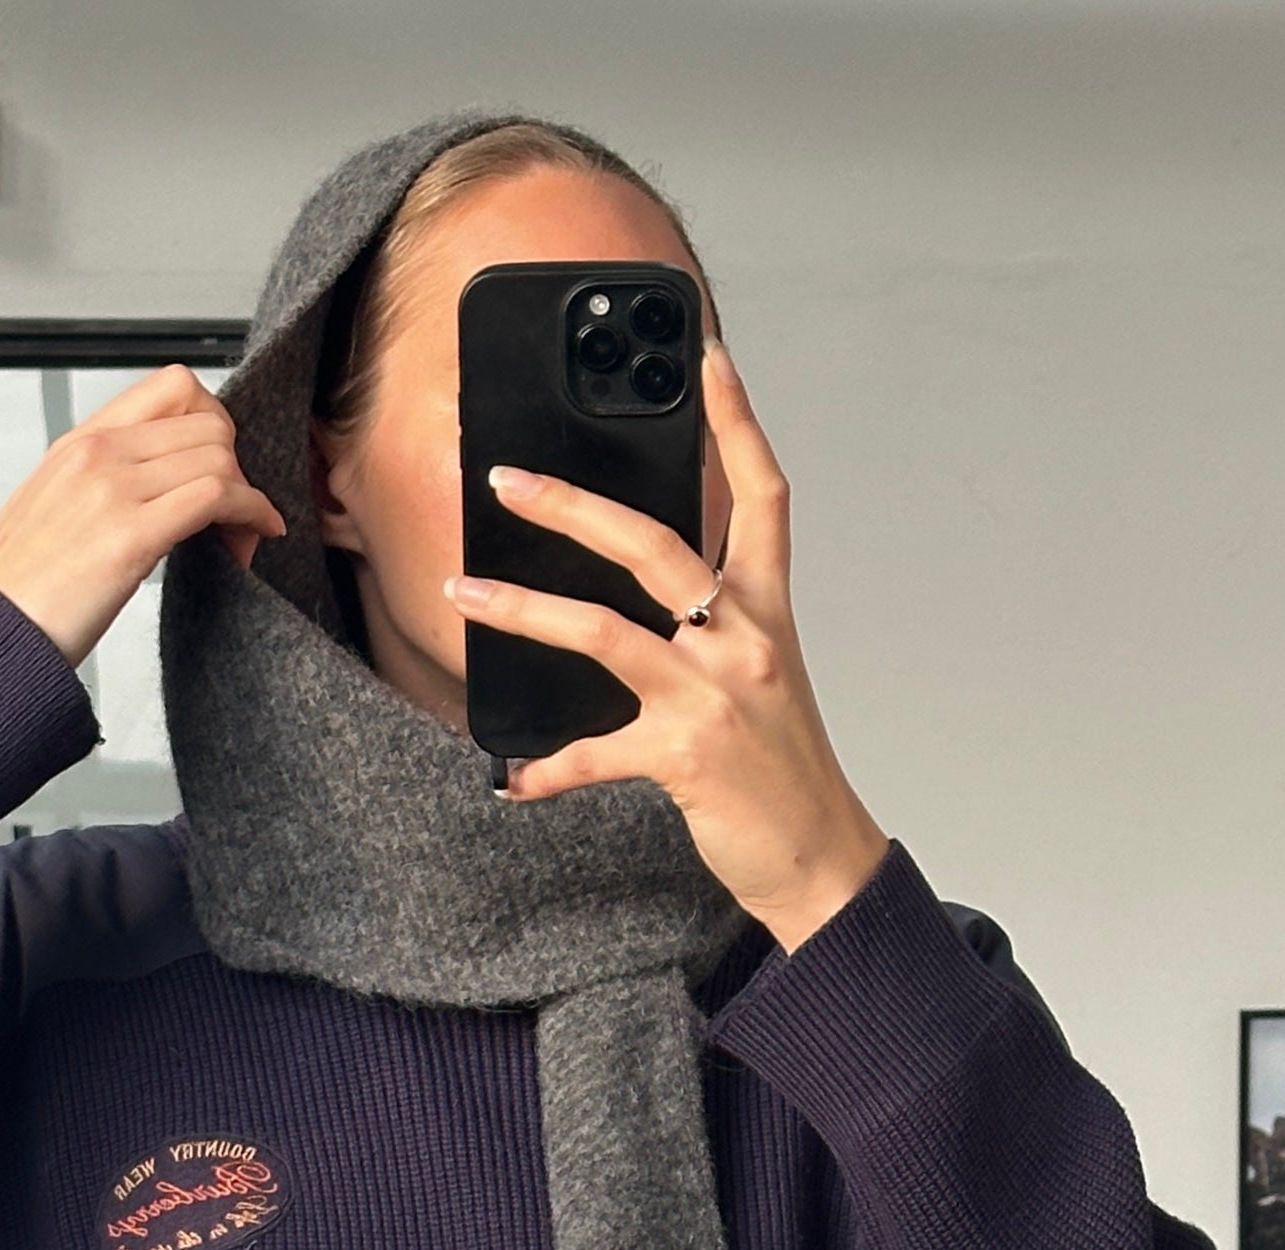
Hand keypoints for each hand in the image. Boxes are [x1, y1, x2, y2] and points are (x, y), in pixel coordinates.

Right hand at [0, 364, 284, 667]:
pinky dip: (252, 513)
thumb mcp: (51, 506)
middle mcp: (98, 453)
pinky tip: (256, 535)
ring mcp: (113, 489)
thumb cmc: (23, 588)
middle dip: (238, 464)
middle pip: (207, 420)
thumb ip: (97, 481)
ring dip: (248, 496)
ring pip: (218, 455)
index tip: (221, 463)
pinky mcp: (131, 535)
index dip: (214, 421)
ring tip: (242, 535)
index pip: (173, 387)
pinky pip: (216, 496)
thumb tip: (147, 484)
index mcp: (80, 442)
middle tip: (238, 510)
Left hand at [441, 341, 888, 953]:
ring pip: (606, 630)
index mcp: (767, 612)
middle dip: (573, 505)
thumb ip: (712, 630)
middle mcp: (744, 641)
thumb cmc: (783, 770)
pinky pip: (596, 753)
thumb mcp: (760, 681)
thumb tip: (645, 600)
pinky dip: (548, 768)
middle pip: (655, 545)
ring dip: (524, 608)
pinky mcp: (686, 756)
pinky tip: (513, 778)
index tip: (705, 355)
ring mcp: (714, 696)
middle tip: (507, 478)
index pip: (761, 494)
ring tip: (464, 590)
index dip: (736, 420)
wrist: (820, 858)